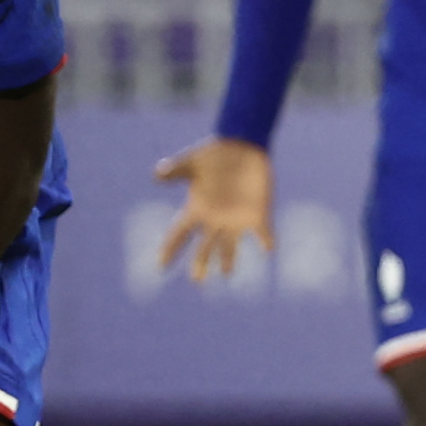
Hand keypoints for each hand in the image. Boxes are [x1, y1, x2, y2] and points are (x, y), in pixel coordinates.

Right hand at [151, 136, 272, 284]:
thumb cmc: (214, 154)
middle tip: (197, 279)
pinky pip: (262, 231)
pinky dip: (266, 239)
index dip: (170, 248)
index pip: (179, 233)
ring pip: (230, 245)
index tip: (161, 265)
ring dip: (229, 259)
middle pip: (205, 246)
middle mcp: (215, 218)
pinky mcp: (257, 212)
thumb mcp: (191, 162)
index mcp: (197, 208)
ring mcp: (236, 218)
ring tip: (227, 274)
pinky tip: (268, 248)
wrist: (242, 146)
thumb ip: (176, 170)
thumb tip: (157, 174)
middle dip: (201, 262)